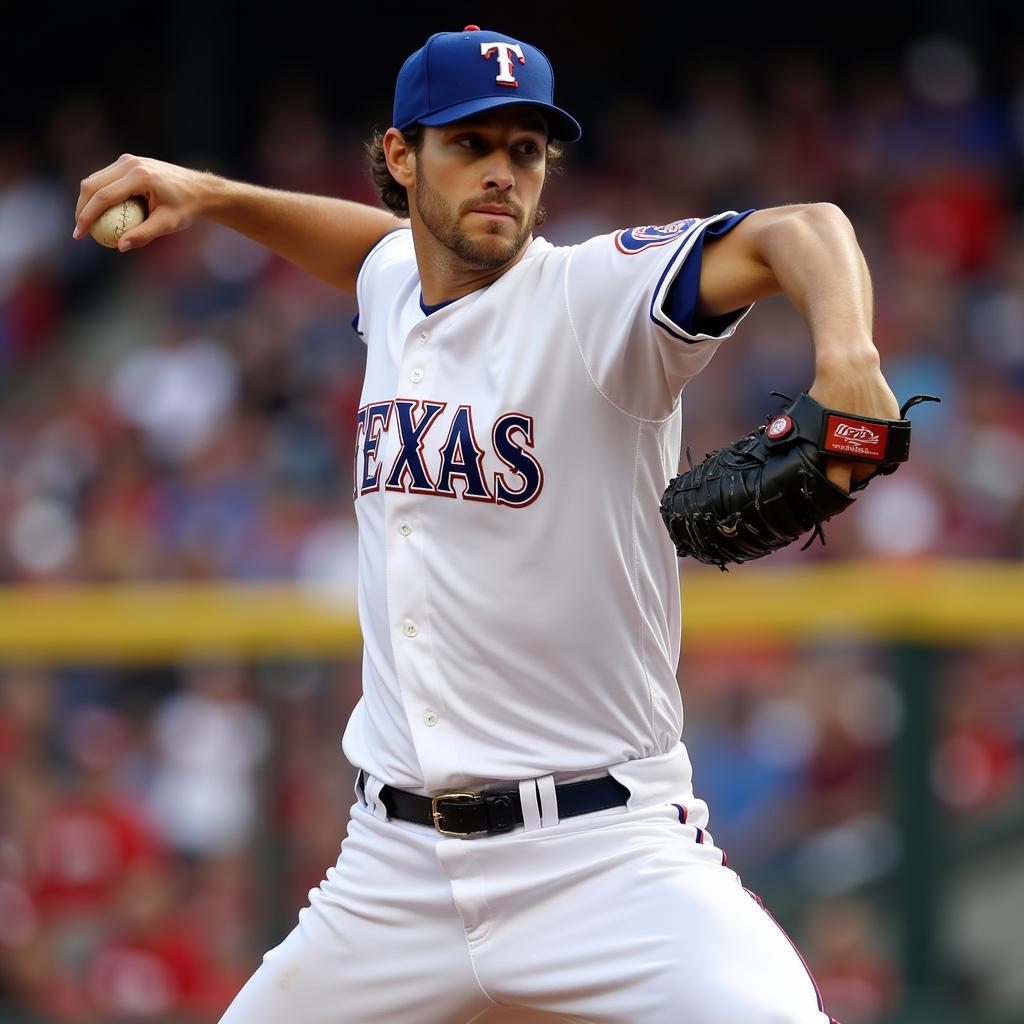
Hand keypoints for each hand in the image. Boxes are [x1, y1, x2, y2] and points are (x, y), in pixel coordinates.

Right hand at [73, 154, 212, 250]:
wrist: (200, 189)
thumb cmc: (186, 208)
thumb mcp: (167, 225)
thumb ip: (143, 235)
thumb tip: (120, 246)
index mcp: (139, 177)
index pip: (103, 196)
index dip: (86, 216)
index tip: (79, 234)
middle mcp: (130, 164)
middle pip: (92, 184)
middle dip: (80, 208)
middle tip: (79, 231)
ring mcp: (128, 160)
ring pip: (95, 179)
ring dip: (86, 200)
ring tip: (85, 223)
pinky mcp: (129, 162)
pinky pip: (105, 178)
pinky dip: (98, 194)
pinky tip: (98, 213)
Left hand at [808, 352, 900, 492]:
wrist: (850, 369)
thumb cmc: (823, 394)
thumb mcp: (807, 422)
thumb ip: (804, 443)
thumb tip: (784, 454)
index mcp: (837, 455)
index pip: (838, 488)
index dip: (833, 493)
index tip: (829, 494)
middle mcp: (861, 452)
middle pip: (858, 476)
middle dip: (850, 472)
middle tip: (840, 461)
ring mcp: (880, 440)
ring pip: (875, 462)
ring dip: (866, 459)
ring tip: (854, 446)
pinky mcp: (893, 427)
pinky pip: (887, 444)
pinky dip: (878, 441)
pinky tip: (867, 431)